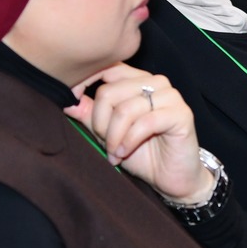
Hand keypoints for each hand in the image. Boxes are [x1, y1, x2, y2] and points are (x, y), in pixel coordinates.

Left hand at [65, 65, 213, 204]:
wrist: (171, 178)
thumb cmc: (142, 154)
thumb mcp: (108, 133)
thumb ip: (90, 114)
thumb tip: (65, 100)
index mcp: (138, 80)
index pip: (107, 69)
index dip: (86, 83)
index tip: (73, 102)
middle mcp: (155, 82)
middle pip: (110, 91)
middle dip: (100, 123)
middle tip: (105, 144)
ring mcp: (170, 96)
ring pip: (125, 108)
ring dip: (114, 136)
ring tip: (115, 152)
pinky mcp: (181, 114)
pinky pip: (145, 122)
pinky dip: (129, 141)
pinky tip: (125, 152)